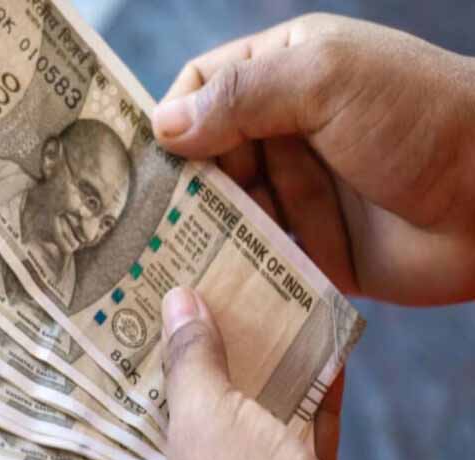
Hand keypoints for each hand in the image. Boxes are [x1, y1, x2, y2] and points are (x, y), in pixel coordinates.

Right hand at [152, 13, 474, 305]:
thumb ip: (241, 95)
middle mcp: (283, 130)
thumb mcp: (327, 78)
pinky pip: (256, 252)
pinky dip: (233, 264)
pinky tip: (207, 280)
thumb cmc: (420, 118)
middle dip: (179, 183)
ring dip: (201, 228)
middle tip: (144, 219)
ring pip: (225, 207)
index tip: (148, 158)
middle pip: (205, 154)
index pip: (202, 88)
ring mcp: (296, 189)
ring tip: (168, 256)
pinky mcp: (309, 244)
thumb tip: (163, 125)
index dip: (172, 117)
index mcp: (283, 73)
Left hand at [162, 287, 343, 459]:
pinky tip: (326, 344)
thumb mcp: (209, 417)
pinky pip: (310, 423)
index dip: (156, 338)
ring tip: (274, 298)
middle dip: (217, 337)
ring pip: (261, 403)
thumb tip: (177, 301)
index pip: (147, 386)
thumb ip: (192, 360)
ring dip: (272, 353)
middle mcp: (205, 457)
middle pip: (207, 389)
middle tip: (221, 282)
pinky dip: (318, 385)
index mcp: (164, 450)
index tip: (168, 291)